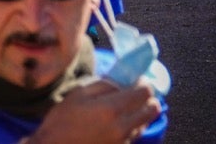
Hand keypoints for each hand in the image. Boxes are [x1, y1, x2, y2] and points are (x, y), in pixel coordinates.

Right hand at [27, 79, 158, 143]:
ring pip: (147, 121)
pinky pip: (137, 132)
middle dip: (147, 96)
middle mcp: (124, 126)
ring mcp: (125, 140)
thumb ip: (103, 84)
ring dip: (141, 110)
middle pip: (153, 108)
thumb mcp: (78, 94)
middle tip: (134, 91)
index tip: (135, 78)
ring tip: (123, 105)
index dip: (142, 82)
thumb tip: (122, 77)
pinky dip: (133, 123)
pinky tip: (117, 119)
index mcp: (111, 108)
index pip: (144, 92)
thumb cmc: (62, 119)